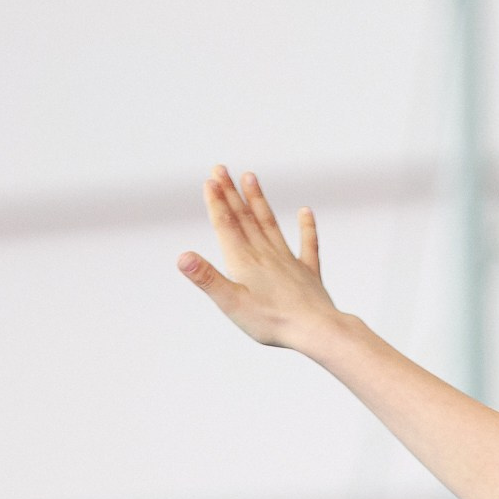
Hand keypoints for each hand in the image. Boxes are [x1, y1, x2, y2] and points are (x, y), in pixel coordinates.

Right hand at [179, 167, 341, 348]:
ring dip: (258, 201)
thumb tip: (182, 257)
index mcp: (244, 261)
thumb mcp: (231, 303)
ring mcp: (288, 262)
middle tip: (220, 169)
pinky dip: (307, 228)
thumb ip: (207, 278)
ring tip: (250, 177)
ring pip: (270, 224)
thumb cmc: (272, 321)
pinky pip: (308, 246)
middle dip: (230, 193)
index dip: (216, 202)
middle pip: (244, 218)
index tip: (210, 180)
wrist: (316, 330)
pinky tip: (305, 212)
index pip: (226, 225)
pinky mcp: (308, 274)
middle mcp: (265, 254)